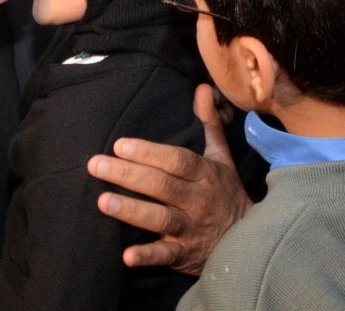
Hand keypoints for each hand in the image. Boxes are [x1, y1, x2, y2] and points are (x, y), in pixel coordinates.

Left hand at [86, 83, 252, 275]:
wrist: (249, 240)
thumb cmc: (225, 193)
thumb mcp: (221, 159)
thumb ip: (208, 124)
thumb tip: (203, 88)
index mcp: (203, 175)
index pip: (176, 161)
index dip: (149, 152)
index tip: (120, 145)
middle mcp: (196, 200)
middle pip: (161, 185)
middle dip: (127, 174)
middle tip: (95, 164)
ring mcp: (189, 228)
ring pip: (159, 218)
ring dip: (131, 211)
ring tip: (103, 202)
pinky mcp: (183, 254)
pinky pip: (165, 255)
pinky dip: (147, 256)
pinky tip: (125, 257)